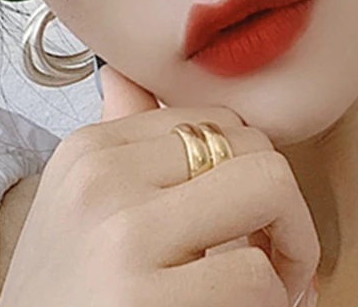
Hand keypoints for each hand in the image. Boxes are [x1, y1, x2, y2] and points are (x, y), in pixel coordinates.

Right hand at [0, 64, 319, 305]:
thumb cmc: (68, 296)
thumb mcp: (77, 207)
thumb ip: (119, 140)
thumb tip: (123, 73)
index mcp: (90, 150)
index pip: (217, 119)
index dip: (250, 170)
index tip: (247, 221)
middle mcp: (102, 179)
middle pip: (252, 144)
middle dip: (283, 204)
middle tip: (274, 258)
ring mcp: (123, 236)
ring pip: (270, 190)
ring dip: (290, 249)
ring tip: (270, 289)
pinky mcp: (146, 301)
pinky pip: (258, 276)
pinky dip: (270, 304)